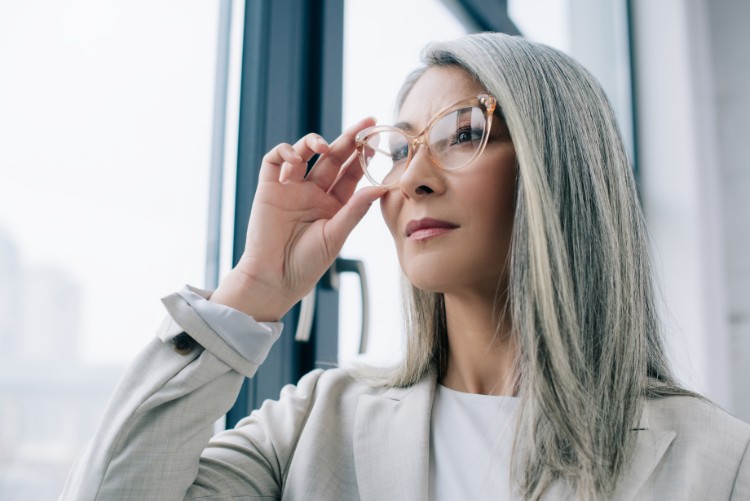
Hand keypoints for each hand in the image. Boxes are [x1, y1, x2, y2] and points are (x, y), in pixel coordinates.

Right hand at [211, 117, 385, 320]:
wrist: (274, 278)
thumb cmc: (307, 263)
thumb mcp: (336, 235)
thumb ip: (356, 209)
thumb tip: (382, 187)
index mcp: (333, 205)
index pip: (351, 173)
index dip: (362, 155)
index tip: (376, 138)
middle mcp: (313, 193)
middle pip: (332, 158)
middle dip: (348, 139)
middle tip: (365, 123)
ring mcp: (290, 188)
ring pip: (304, 153)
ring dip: (314, 142)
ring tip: (324, 147)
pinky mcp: (268, 188)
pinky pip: (274, 160)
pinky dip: (284, 152)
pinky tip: (294, 157)